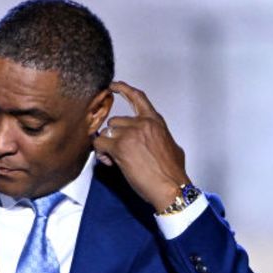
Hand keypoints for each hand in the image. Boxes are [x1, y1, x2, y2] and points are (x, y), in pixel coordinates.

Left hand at [91, 81, 191, 213]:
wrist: (171, 187)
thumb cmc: (172, 173)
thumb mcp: (171, 146)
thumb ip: (158, 137)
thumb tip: (151, 140)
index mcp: (155, 122)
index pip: (137, 97)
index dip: (123, 89)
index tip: (113, 85)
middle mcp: (142, 124)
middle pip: (115, 122)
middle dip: (114, 137)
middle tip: (118, 153)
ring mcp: (131, 134)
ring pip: (106, 133)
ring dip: (107, 146)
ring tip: (115, 160)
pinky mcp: (120, 147)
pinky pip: (100, 143)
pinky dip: (101, 153)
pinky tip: (110, 162)